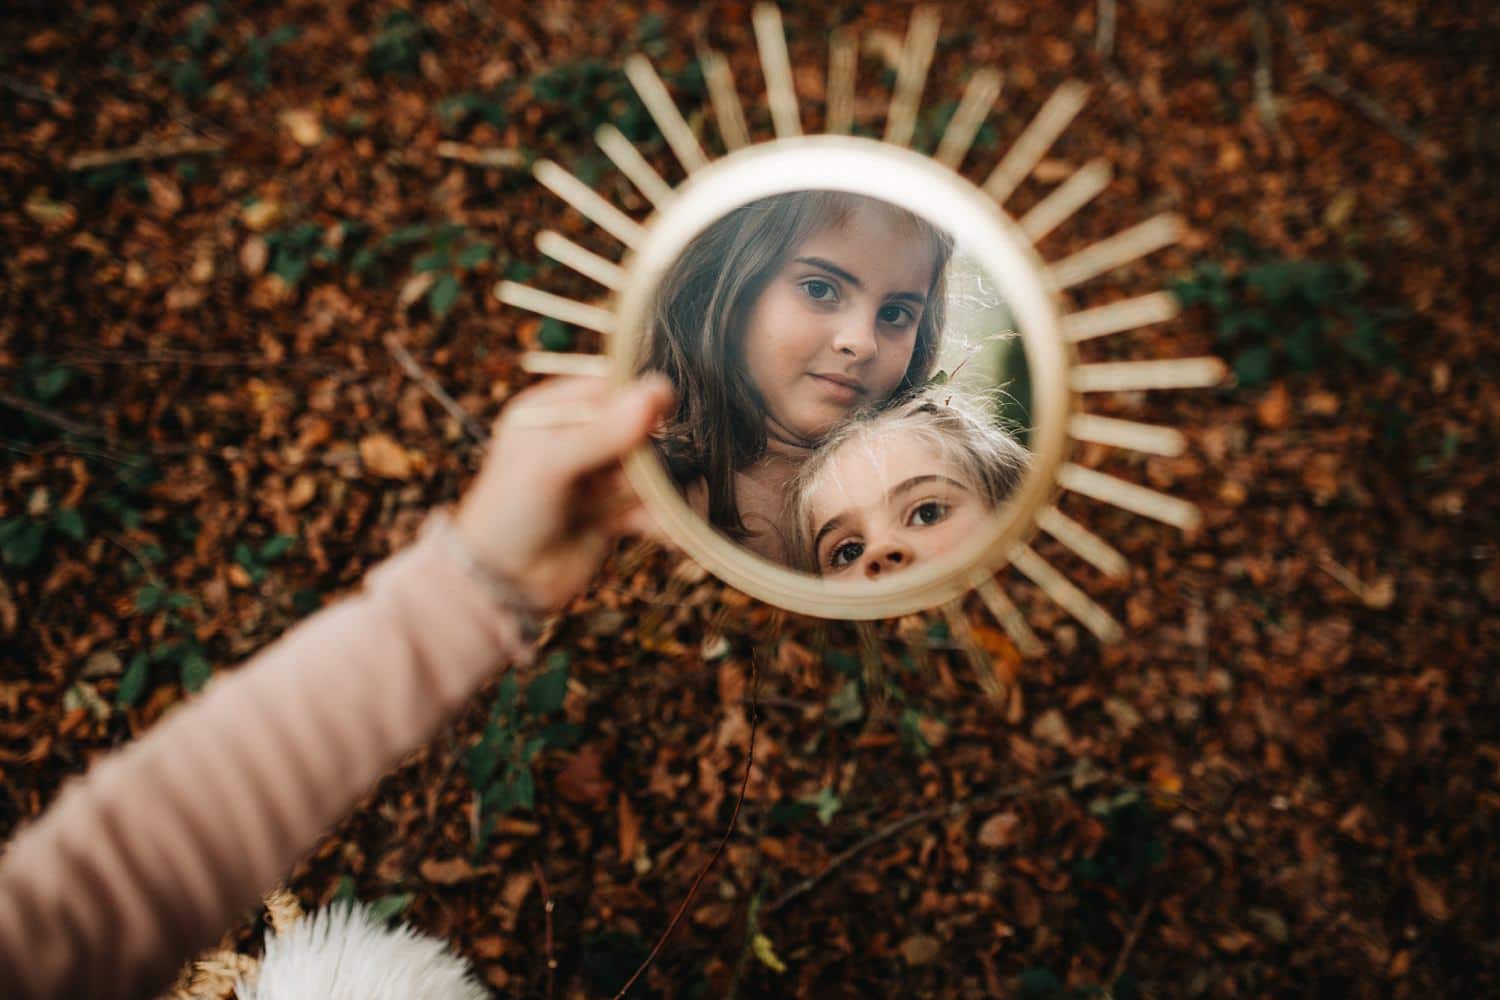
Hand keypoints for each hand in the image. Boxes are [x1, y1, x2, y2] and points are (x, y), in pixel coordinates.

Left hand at [453, 374, 673, 612]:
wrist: (502, 584)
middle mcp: (576, 441)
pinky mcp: (610, 514)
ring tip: (664, 510)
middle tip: (654, 473)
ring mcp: (594, 479)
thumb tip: (657, 392)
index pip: (607, 387)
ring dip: (660, 493)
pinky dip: (661, 520)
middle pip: (637, 431)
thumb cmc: (510, 513)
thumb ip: (603, 432)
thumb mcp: (550, 464)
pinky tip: (668, 533)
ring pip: (648, 473)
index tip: (668, 405)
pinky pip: (649, 508)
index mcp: (551, 413)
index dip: (638, 396)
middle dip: (653, 454)